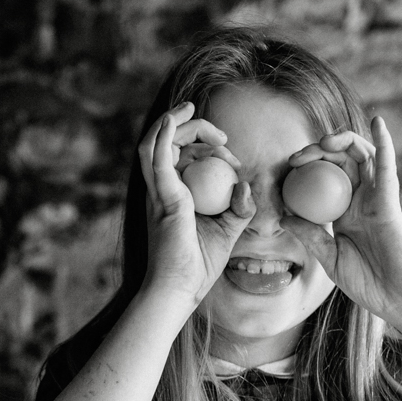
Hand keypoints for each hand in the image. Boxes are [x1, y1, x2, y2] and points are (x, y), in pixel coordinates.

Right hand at [136, 101, 255, 306]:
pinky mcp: (162, 196)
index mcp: (172, 194)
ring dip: (174, 122)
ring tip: (193, 110)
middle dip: (193, 129)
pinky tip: (174, 118)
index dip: (205, 146)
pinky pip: (156, 156)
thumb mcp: (229, 229)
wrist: (181, 290)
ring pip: (155, 142)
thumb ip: (240, 207)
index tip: (232, 158)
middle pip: (166, 142)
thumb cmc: (200, 265)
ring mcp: (158, 191)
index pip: (181, 156)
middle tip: (222, 137)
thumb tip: (246, 184)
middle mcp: (160, 189)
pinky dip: (163, 134)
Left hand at [288, 117, 401, 335]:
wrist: (401, 301)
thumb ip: (310, 236)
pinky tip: (378, 122)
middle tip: (295, 159)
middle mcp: (361, 201)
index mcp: (345, 213)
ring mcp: (377, 199)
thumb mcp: (330, 259)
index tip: (283, 171)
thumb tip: (284, 215)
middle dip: (316, 152)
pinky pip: (387, 168)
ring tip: (321, 142)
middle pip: (339, 162)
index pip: (322, 181)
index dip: (304, 170)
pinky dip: (384, 143)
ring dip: (341, 141)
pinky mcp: (390, 202)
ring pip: (361, 157)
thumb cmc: (369, 284)